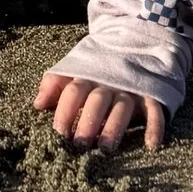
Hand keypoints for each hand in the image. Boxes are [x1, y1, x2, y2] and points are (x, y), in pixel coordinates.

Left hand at [34, 68, 166, 152]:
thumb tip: (37, 104)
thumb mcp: (75, 69)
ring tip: (105, 148)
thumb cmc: (98, 67)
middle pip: (97, 101)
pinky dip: (155, 128)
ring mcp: (131, 89)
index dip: (65, 111)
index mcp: (88, 76)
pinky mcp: (151, 96)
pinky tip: (151, 146)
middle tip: (80, 144)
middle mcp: (109, 82)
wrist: (136, 43)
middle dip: (88, 122)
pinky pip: (155, 111)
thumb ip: (55, 84)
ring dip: (114, 127)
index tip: (58, 133)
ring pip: (122, 108)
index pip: (73, 91)